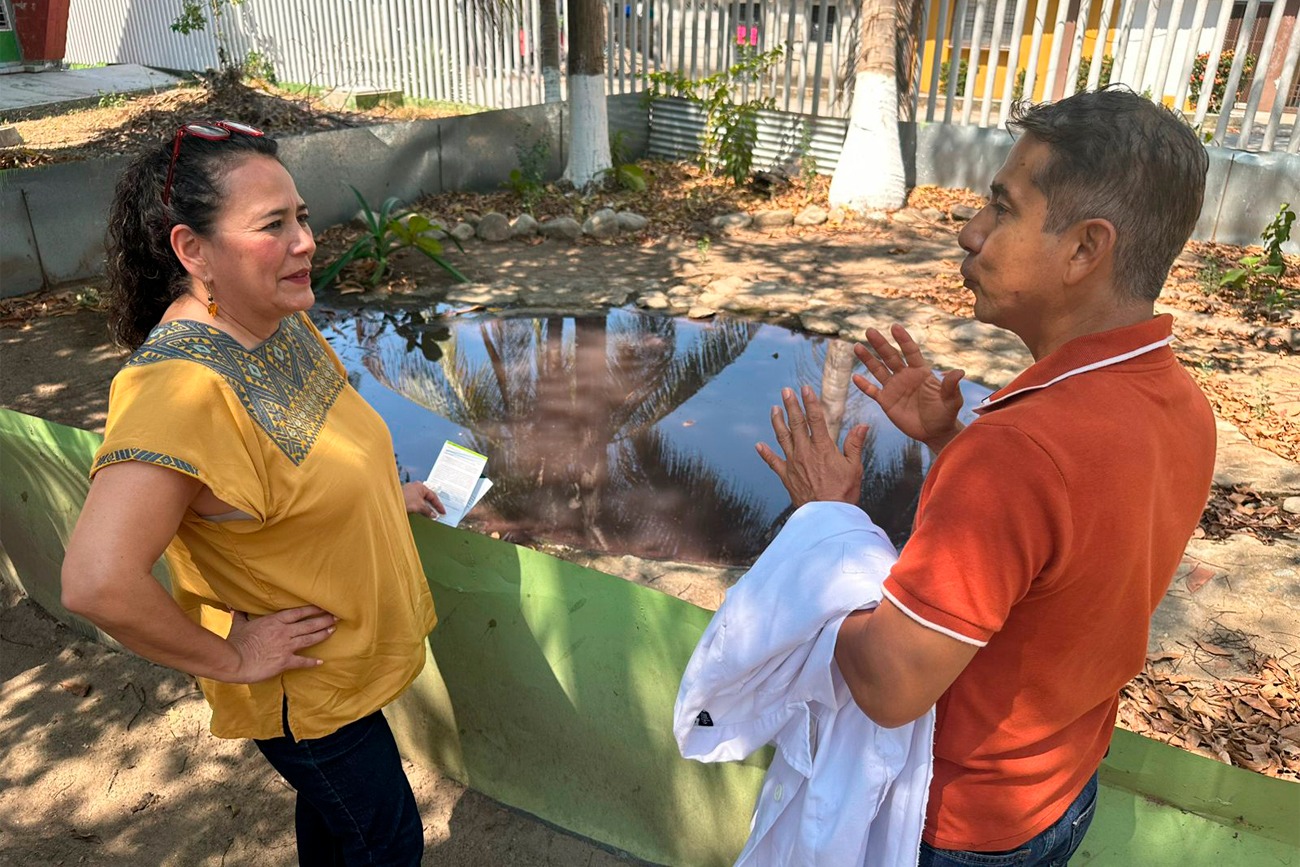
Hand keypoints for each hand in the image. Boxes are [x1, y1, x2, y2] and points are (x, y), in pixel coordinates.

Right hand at [224, 605, 336, 683]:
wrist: (234, 661)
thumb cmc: (236, 642)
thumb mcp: (239, 625)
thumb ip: (241, 615)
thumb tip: (234, 606)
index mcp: (275, 621)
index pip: (299, 613)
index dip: (313, 609)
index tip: (324, 606)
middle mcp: (284, 632)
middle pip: (309, 624)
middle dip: (323, 620)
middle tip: (336, 617)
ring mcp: (286, 647)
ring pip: (309, 639)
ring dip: (323, 634)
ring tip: (333, 630)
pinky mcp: (285, 662)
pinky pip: (302, 662)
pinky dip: (311, 662)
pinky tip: (320, 662)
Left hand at [403, 481, 445, 517]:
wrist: (390, 503)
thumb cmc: (405, 501)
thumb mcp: (419, 506)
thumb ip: (428, 510)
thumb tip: (434, 515)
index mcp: (420, 486)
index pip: (433, 496)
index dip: (438, 505)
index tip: (443, 512)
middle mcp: (415, 487)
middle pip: (427, 497)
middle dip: (432, 506)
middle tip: (438, 513)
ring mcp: (409, 492)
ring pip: (421, 500)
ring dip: (425, 507)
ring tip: (430, 515)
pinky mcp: (404, 497)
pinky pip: (415, 502)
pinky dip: (419, 508)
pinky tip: (420, 513)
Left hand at [755, 384, 867, 507]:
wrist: (827, 515)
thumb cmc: (843, 493)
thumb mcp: (855, 467)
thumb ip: (855, 444)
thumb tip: (862, 426)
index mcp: (823, 448)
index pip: (815, 419)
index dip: (810, 402)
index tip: (805, 389)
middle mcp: (805, 452)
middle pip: (796, 423)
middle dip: (791, 405)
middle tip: (785, 391)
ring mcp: (793, 463)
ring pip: (782, 437)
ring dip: (777, 422)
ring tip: (774, 409)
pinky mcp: (786, 476)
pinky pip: (773, 462)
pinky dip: (765, 453)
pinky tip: (758, 445)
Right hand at [854, 325, 964, 451]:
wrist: (935, 432)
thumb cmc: (946, 413)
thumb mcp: (952, 400)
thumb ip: (951, 386)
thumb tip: (959, 372)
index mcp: (920, 372)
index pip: (910, 351)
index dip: (903, 339)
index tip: (894, 327)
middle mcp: (905, 376)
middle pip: (890, 357)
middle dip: (880, 344)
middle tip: (870, 331)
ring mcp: (894, 388)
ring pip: (878, 370)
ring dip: (868, 359)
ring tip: (857, 347)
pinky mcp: (886, 401)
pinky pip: (873, 391)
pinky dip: (864, 385)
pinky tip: (855, 377)